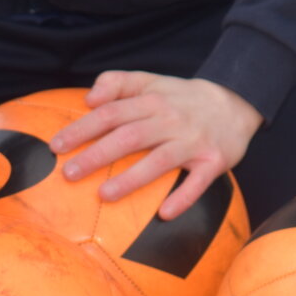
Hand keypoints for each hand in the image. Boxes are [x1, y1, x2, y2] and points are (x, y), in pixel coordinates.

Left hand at [50, 72, 261, 221]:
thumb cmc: (182, 98)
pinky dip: (183, 197)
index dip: (83, 128)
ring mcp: (194, 142)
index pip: (112, 112)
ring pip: (160, 160)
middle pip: (130, 136)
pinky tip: (165, 214)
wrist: (237, 102)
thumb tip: (89, 99)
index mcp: (154, 100)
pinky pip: (198, 182)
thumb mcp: (152, 81)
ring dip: (132, 178)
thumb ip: (118, 82)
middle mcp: (172, 120)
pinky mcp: (214, 161)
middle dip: (97, 154)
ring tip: (104, 195)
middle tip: (68, 174)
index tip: (57, 146)